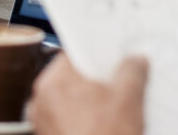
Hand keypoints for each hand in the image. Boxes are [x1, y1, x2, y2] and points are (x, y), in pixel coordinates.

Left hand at [28, 54, 147, 134]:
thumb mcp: (129, 102)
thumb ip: (132, 72)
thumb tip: (135, 61)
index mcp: (54, 83)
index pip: (75, 53)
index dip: (97, 52)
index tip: (114, 54)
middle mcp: (42, 100)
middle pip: (73, 77)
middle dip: (98, 80)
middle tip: (122, 81)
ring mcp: (44, 122)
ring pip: (72, 99)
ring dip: (93, 101)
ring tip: (118, 107)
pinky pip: (69, 119)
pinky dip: (86, 118)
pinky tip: (107, 125)